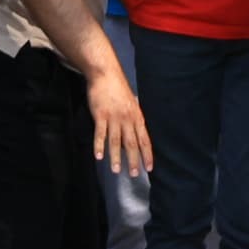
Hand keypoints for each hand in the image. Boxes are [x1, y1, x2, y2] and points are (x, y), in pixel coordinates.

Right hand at [83, 60, 152, 177]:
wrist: (105, 74)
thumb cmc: (118, 89)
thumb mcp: (131, 104)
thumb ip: (132, 120)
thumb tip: (132, 136)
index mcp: (137, 117)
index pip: (145, 139)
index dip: (147, 155)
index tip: (149, 168)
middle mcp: (127, 119)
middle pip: (132, 143)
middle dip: (134, 160)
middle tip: (134, 174)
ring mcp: (114, 117)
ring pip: (116, 141)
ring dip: (116, 157)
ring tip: (116, 171)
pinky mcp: (101, 115)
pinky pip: (100, 134)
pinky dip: (99, 146)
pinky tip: (98, 157)